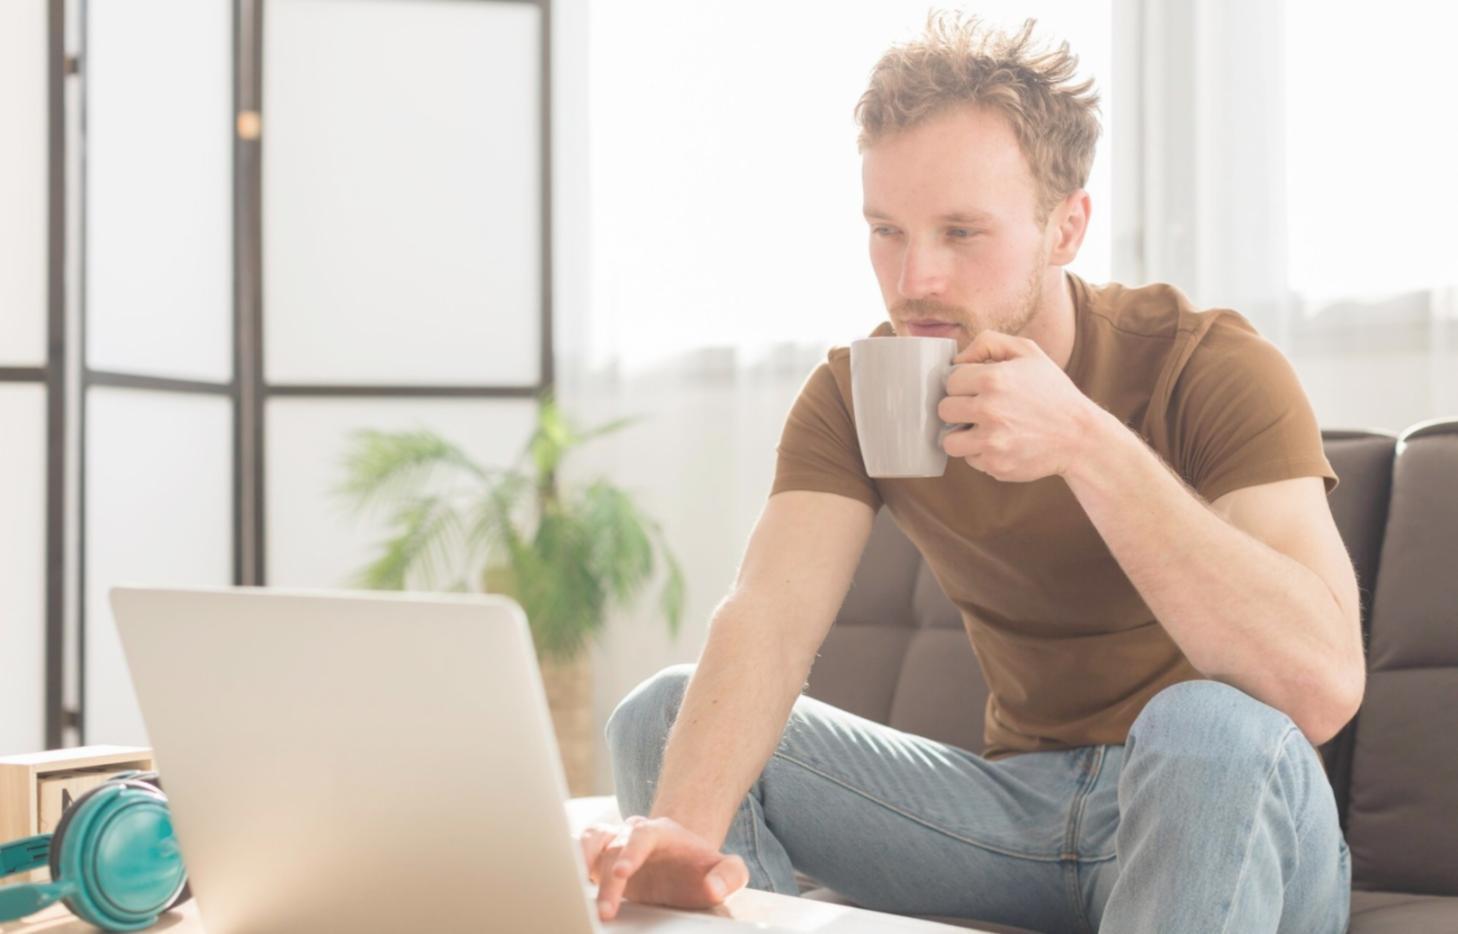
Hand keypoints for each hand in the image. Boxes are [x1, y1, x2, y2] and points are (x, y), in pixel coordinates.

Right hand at [578, 815, 749, 921]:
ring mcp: (615, 842)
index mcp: (661, 832)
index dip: (630, 853)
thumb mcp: (726, 870)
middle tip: (605, 912)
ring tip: (576, 889)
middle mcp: (633, 833)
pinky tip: (569, 879)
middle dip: (608, 881)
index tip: (622, 872)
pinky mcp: (600, 856)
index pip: (642, 835)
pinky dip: (572, 858)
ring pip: (591, 843)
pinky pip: (580, 849)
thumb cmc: (701, 868)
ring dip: (582, 865)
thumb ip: (729, 875)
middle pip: (614, 847)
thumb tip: (714, 888)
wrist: (682, 861)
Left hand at [938, 330, 1103, 481]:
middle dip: (959, 408)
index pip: (950, 381)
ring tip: (984, 429)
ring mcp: (991, 441)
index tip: (978, 389)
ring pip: (949, 441)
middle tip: (980, 409)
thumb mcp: (1029, 352)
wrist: (1080, 436)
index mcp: (993, 378)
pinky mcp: (995, 465)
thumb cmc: (1052, 391)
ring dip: (962, 435)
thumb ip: (988, 342)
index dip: (964, 384)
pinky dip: (981, 453)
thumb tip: (955, 360)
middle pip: (944, 410)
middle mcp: (989, 410)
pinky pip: (969, 459)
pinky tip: (1002, 444)